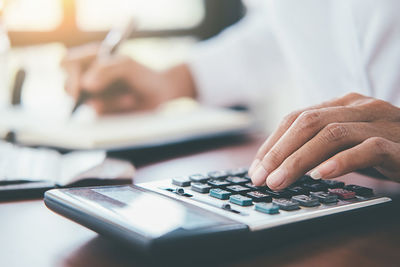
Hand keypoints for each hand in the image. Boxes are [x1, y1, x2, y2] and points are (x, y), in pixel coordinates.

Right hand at [62, 43, 195, 113]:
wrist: (160, 93)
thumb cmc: (143, 75)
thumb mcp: (127, 66)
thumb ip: (106, 70)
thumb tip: (85, 85)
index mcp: (90, 60)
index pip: (67, 63)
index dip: (69, 73)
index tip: (79, 86)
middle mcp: (87, 79)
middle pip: (68, 86)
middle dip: (80, 93)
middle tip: (94, 100)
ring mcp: (93, 98)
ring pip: (86, 104)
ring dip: (110, 102)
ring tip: (130, 99)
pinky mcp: (101, 115)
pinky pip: (99, 116)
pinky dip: (115, 110)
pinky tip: (130, 103)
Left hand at [248, 93, 399, 189]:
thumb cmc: (383, 148)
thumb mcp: (344, 145)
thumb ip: (317, 148)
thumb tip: (278, 166)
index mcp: (341, 104)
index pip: (296, 117)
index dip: (272, 143)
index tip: (256, 168)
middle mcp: (358, 107)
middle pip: (307, 122)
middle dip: (278, 152)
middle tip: (260, 178)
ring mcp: (379, 122)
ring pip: (331, 134)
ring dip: (299, 160)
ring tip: (280, 182)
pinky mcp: (397, 143)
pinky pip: (367, 148)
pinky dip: (341, 161)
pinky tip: (321, 175)